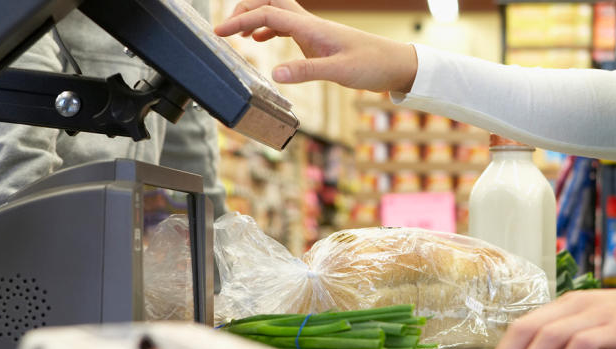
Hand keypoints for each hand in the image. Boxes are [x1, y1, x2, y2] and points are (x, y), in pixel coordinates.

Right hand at [214, 0, 417, 91]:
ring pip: (277, 12)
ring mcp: (314, 30)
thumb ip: (306, 72)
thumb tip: (275, 74)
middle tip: (226, 29)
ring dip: (255, 18)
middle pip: (269, 2)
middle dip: (244, 9)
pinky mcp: (318, 39)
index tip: (219, 33)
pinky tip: (261, 41)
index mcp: (311, 27)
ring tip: (238, 35)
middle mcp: (310, 24)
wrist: (396, 64)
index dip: (239, 20)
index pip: (266, 13)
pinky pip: (287, 26)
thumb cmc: (372, 65)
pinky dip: (269, 29)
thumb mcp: (339, 72)